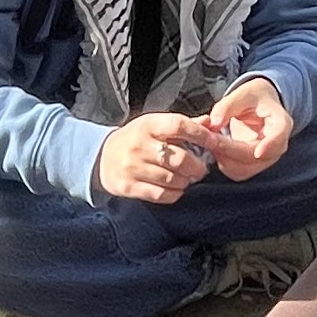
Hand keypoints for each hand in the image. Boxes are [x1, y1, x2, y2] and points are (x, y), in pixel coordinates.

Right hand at [94, 113, 212, 207]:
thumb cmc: (135, 139)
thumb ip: (183, 125)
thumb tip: (210, 122)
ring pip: (171, 179)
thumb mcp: (155, 125)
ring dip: (186, 181)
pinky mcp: (128, 186)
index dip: (200, 135)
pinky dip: (174, 194)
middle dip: (197, 167)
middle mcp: (139, 146)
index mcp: (148, 125)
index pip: (178, 126)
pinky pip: (160, 195)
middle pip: (179, 159)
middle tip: (201, 169)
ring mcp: (132, 167)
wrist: (103, 157)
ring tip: (187, 178)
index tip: (214, 142)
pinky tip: (176, 189)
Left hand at [192, 79, 294, 180]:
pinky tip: (215, 148)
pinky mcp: (253, 167)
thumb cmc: (254, 99)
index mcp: (281, 122)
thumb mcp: (242, 94)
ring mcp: (266, 160)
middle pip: (255, 157)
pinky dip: (222, 162)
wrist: (259, 108)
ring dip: (223, 157)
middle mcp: (277, 145)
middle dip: (229, 149)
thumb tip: (214, 124)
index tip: (259, 152)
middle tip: (208, 137)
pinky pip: (236, 173)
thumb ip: (227, 106)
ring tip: (210, 140)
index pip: (280, 136)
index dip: (270, 145)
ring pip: (244, 169)